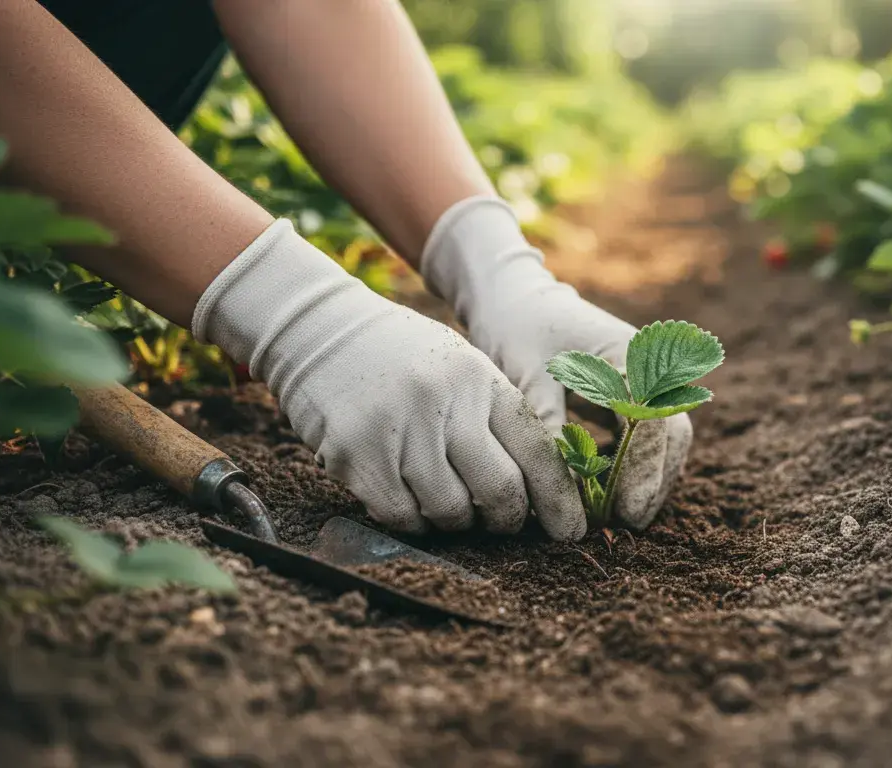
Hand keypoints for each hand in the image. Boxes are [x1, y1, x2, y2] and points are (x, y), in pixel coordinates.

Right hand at [193, 220, 586, 540]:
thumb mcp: (463, 369)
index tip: (570, 531)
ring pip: (450, 510)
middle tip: (504, 522)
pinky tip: (412, 500)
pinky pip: (401, 515)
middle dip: (508, 518)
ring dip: (457, 520)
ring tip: (450, 501)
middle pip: (499, 490)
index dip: (559, 499)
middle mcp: (444, 403)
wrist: (321, 329)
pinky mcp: (355, 455)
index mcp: (481, 380)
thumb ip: (497, 420)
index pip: (537, 450)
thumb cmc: (405, 359)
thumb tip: (539, 491)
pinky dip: (414, 521)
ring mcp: (397, 429)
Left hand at [422, 197, 692, 529]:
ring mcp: (644, 379)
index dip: (645, 470)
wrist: (510, 298)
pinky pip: (643, 435)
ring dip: (647, 477)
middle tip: (628, 523)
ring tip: (622, 517)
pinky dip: (633, 465)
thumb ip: (548, 428)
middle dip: (653, 481)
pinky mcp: (628, 393)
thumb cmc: (515, 329)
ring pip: (663, 438)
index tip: (627, 510)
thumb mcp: (526, 377)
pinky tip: (611, 494)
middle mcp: (649, 366)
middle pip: (671, 432)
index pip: (654, 421)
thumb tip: (561, 492)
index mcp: (633, 354)